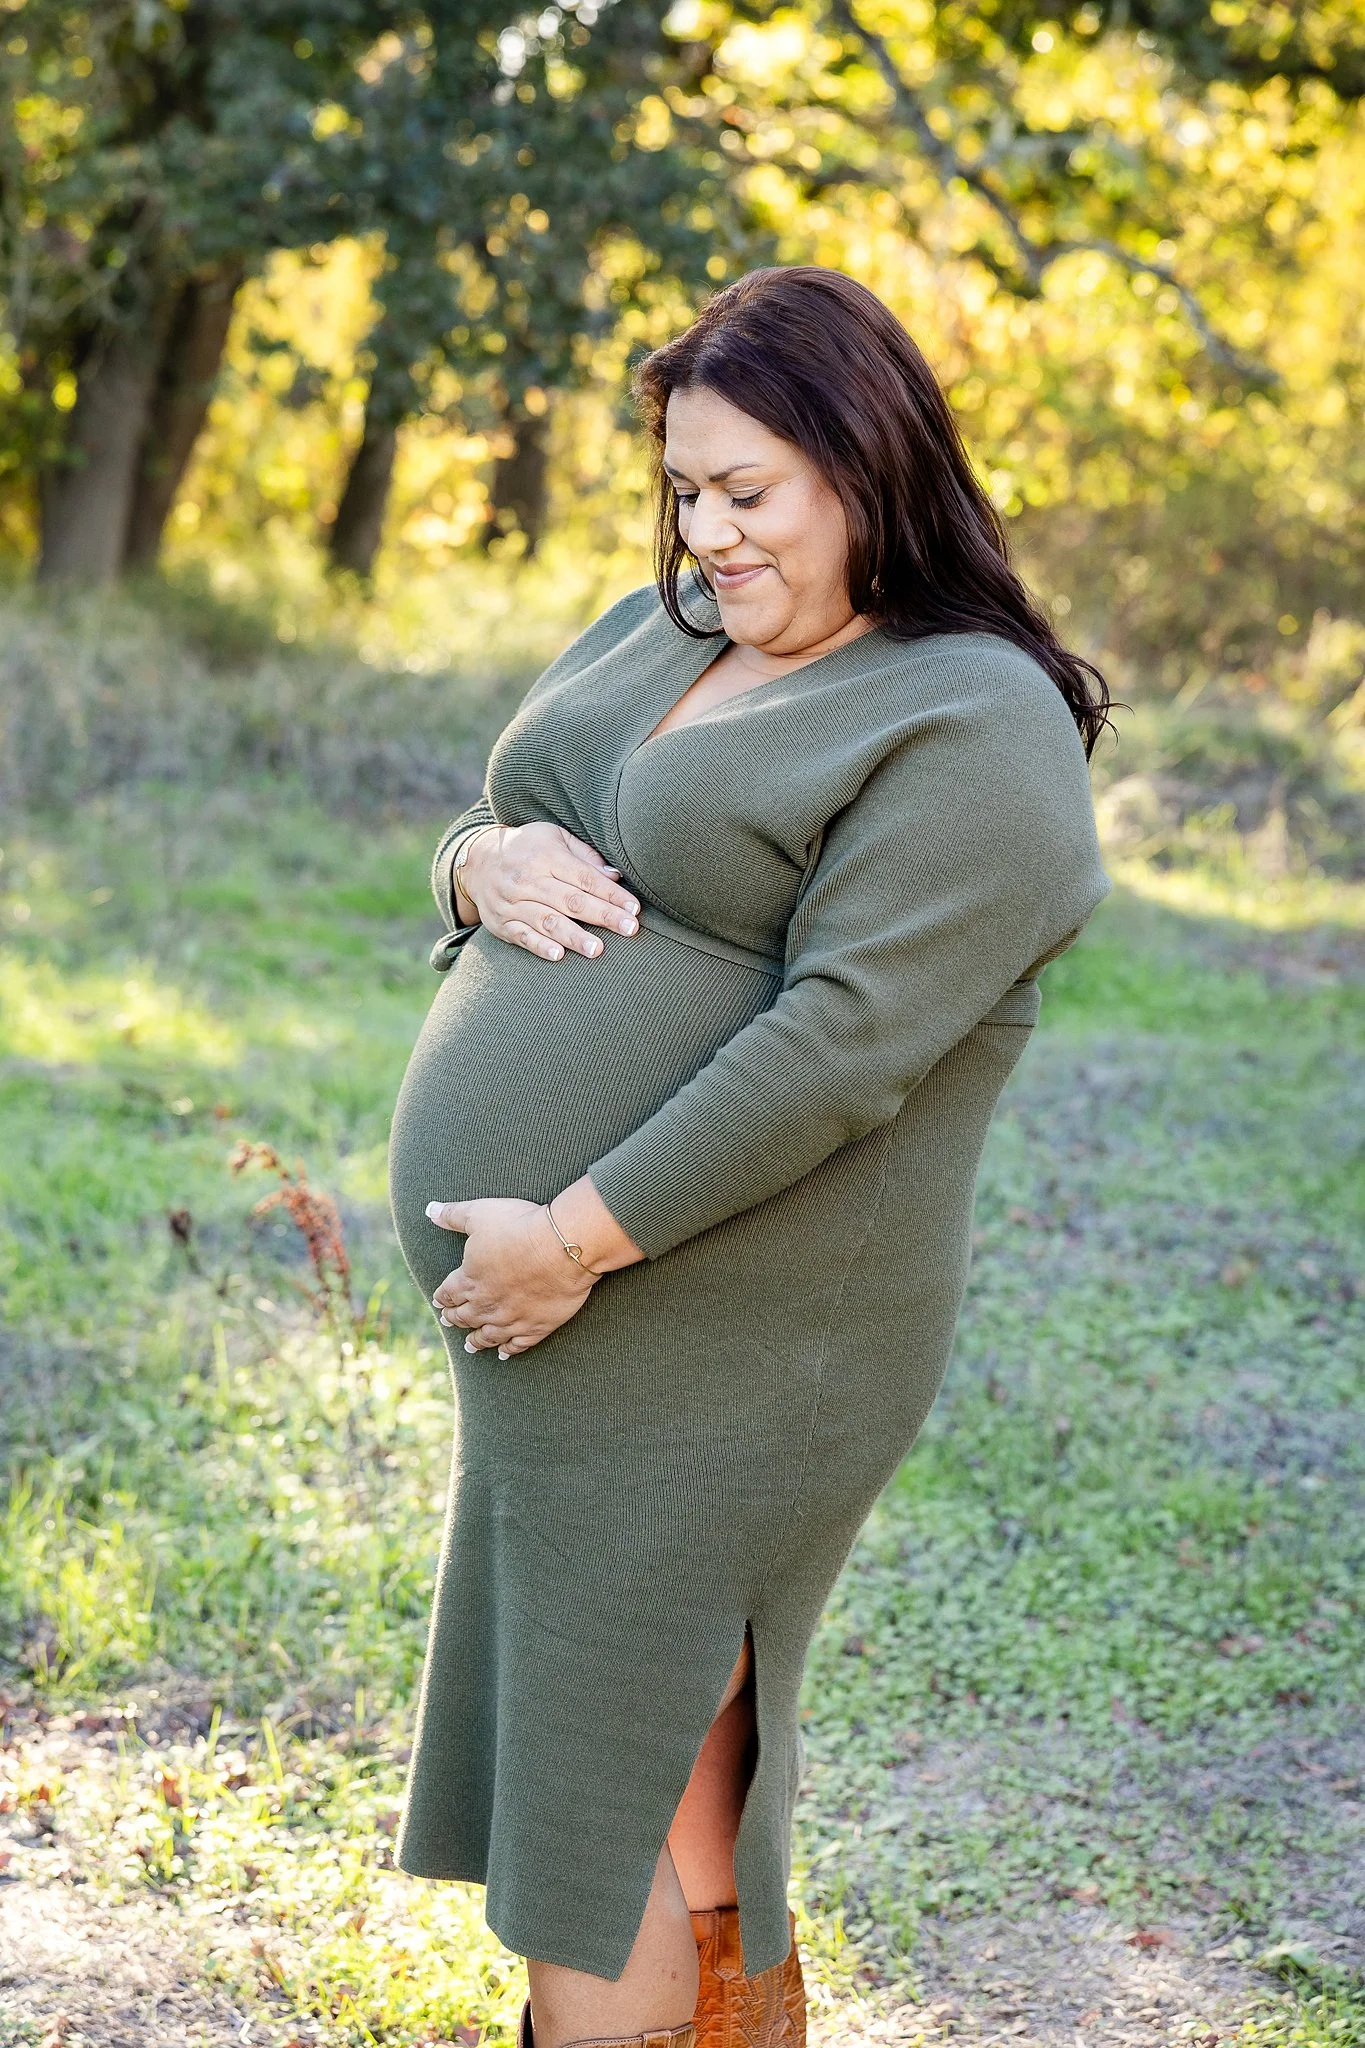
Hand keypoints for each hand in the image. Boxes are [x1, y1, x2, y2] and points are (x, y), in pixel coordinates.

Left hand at [426, 1197, 597, 1356]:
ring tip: (469, 1345)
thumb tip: (429, 1210)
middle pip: (464, 1316)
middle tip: (448, 1321)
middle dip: (455, 1318)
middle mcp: (486, 1304)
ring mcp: (511, 1319)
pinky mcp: (536, 1327)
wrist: (560, 1247)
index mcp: (469, 1279)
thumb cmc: (519, 1226)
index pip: (448, 1293)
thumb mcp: (479, 1213)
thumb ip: (452, 1215)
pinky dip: (508, 1350)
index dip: (442, 1297)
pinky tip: (503, 1354)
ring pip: (487, 1335)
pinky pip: (517, 1345)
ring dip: (476, 1341)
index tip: (439, 1302)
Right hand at [457, 822, 639, 960]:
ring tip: (597, 949)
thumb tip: (615, 876)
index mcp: (546, 856)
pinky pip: (522, 936)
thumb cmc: (527, 849)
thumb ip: (584, 856)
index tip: (633, 908)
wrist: (477, 862)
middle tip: (629, 929)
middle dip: (603, 916)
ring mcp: (512, 902)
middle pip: (571, 900)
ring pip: (547, 921)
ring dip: (574, 936)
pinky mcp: (501, 923)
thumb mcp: (554, 838)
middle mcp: (528, 879)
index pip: (584, 877)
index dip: (610, 894)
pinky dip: (539, 946)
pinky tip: (558, 955)